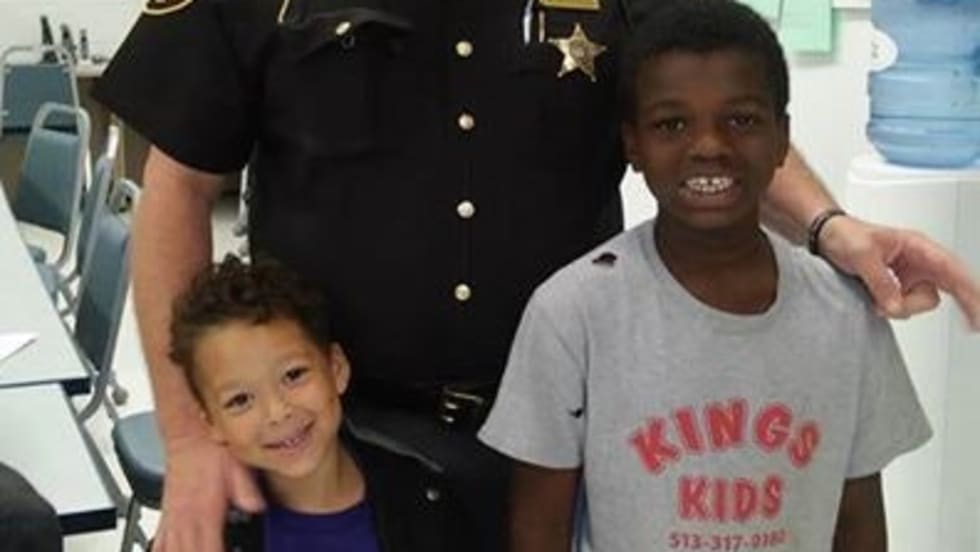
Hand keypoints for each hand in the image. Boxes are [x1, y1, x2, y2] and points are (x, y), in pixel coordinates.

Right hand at [151, 435, 263, 551]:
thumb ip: (246, 490)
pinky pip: (159, 544)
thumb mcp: (237, 466)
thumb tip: (258, 507)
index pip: (209, 551)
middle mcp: (185, 520)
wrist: (187, 433)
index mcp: (204, 512)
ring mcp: (173, 519)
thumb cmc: (211, 449)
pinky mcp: (167, 515)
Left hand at [819, 215, 979, 330]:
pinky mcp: (898, 288)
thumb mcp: (861, 255)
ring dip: (902, 307)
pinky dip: (894, 309)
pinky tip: (879, 304)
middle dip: (947, 304)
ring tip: (876, 300)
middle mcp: (919, 261)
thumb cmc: (846, 235)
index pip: (951, 268)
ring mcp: (910, 276)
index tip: (977, 308)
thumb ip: (880, 281)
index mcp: (918, 246)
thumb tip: (895, 306)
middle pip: (947, 287)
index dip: (969, 289)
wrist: (827, 237)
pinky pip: (906, 305)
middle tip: (973, 325)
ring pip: (922, 302)